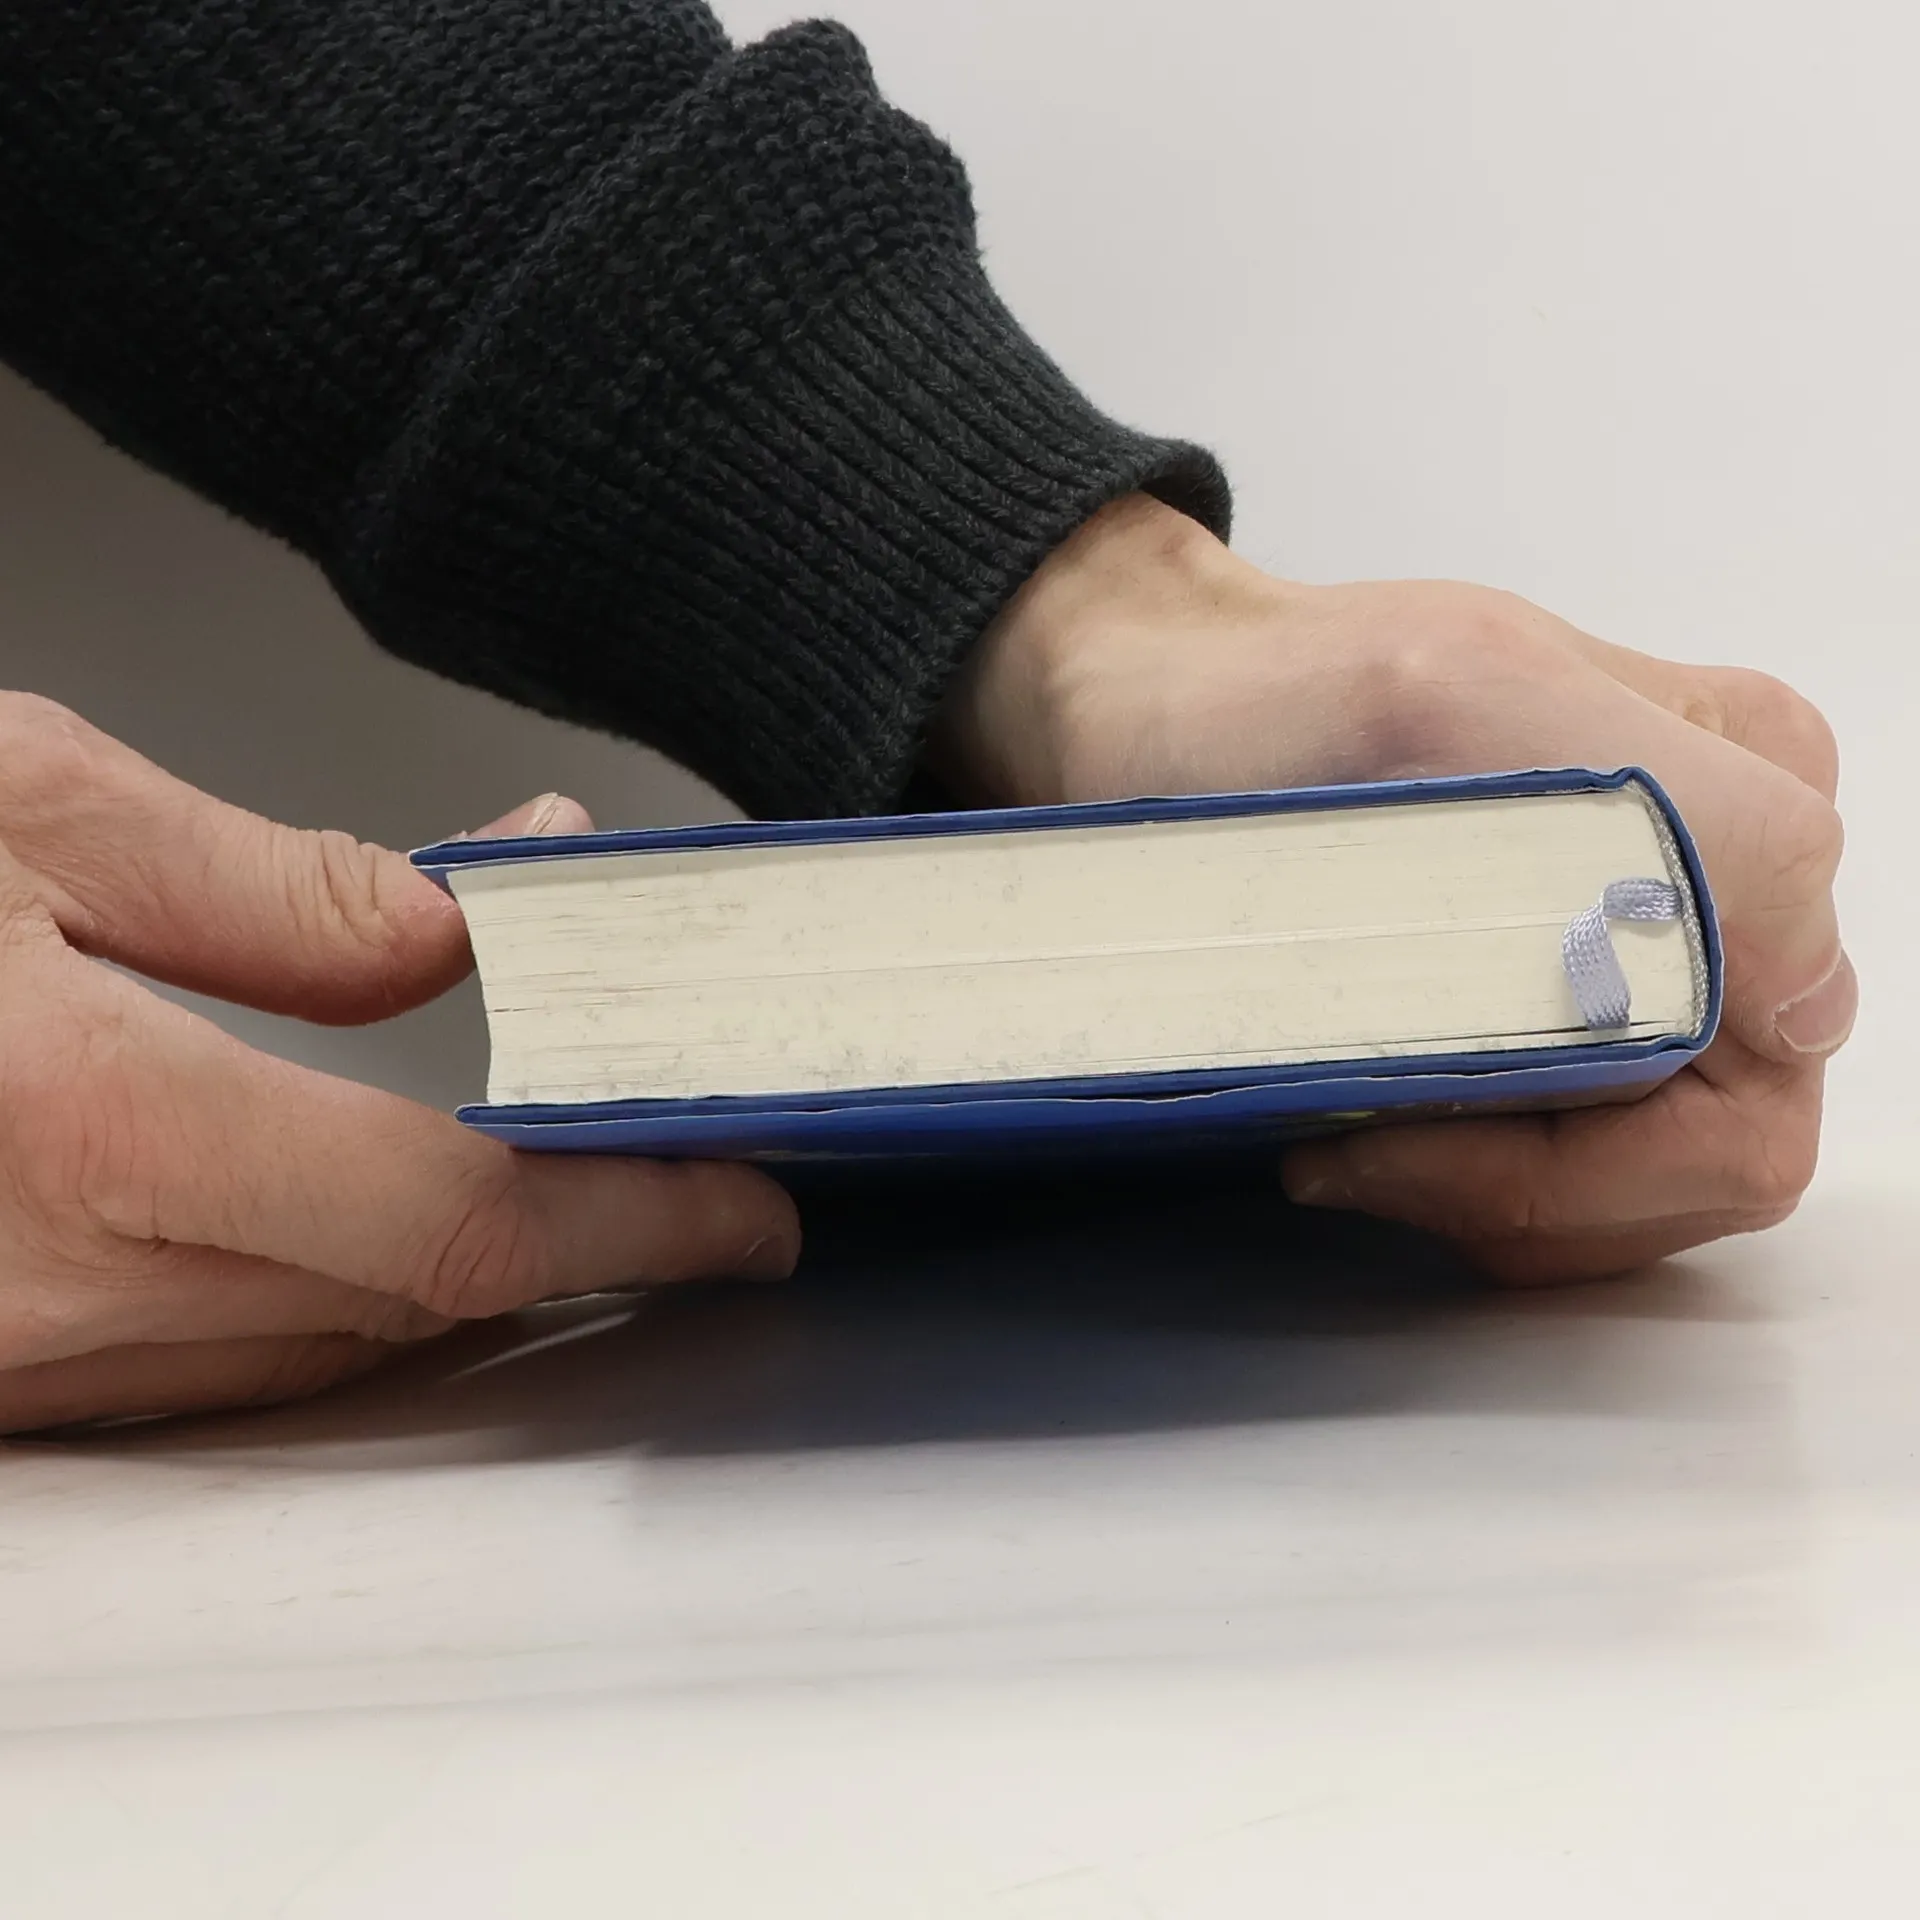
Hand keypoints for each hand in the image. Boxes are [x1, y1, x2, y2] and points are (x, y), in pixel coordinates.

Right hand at [0, 696, 797, 1433]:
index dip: (636, 1220)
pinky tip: (357, 1235)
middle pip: (408, 1303)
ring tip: (541, 1190)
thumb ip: (270, 888)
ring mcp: (11, 1361)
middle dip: (567, 1244)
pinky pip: (197, 1372)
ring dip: (447, 1278)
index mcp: (90, 1123)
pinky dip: (312, 1303)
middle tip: (668, 1176)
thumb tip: (464, 915)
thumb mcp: (24, 813)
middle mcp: (45, 1287)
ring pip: (313, 1353)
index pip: (456, 1220)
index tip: (741, 1206)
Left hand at [932, 496, 1853, 1281]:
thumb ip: (1691, 822)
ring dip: (1489, 1191)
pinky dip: (1461, 1179)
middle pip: (1709, 1159)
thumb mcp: (1466, 704)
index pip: (1751, 1086)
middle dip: (1533, 1188)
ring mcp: (1641, 968)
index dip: (1586, 1156)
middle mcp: (1721, 897)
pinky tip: (1359, 1132)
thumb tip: (1807, 1000)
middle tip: (1356, 1155)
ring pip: (1636, 1186)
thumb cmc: (1268, 699)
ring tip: (1345, 1135)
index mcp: (1749, 802)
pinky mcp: (1551, 1020)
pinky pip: (1561, 1169)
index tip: (1397, 1124)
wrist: (1153, 706)